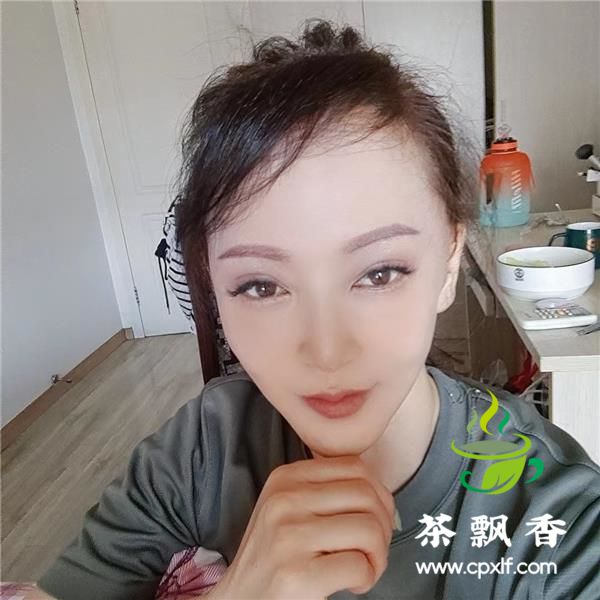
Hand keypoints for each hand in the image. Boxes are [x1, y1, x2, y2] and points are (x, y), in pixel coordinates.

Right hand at [208, 454, 394, 599]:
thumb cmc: (274, 560)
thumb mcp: (288, 510)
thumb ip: (324, 492)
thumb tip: (380, 494)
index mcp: (285, 478)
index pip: (355, 467)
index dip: (378, 494)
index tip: (374, 519)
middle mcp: (285, 500)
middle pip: (367, 495)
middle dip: (383, 526)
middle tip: (373, 550)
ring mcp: (288, 536)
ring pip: (369, 529)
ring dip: (378, 555)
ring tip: (363, 568)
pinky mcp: (297, 575)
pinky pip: (359, 566)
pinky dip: (367, 578)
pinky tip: (352, 584)